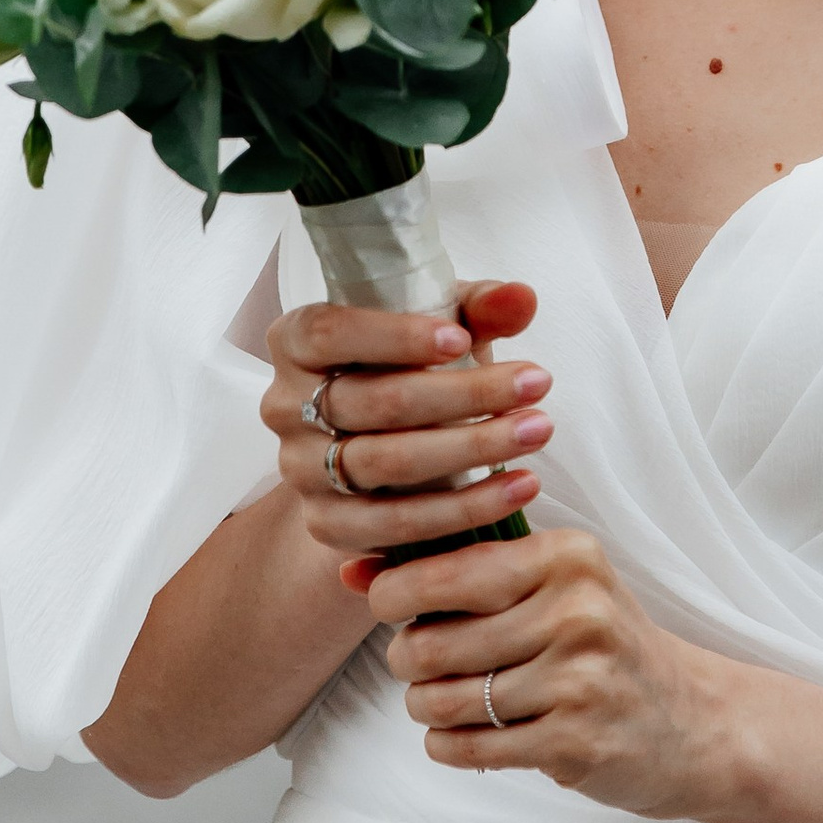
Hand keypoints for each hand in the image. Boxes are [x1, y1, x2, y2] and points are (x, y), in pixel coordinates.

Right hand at [262, 279, 550, 563]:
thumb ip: (477, 309)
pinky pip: (395, 524)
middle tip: (537, 383)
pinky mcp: (328, 525)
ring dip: (473, 448)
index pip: (332, 332)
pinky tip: (514, 487)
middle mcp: (286, 406)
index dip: (395, 336)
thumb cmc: (407, 367)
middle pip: (375, 401)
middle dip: (465, 394)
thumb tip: (522, 298)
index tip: (462, 339)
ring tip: (537, 430)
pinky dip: (462, 508)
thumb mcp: (436, 327)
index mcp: (296, 341)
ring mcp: (301, 471)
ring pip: (387, 464)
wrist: (377, 443)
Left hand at [360, 522, 734, 822]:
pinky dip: (448, 746)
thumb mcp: (548, 587)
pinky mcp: (576, 741)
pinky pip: (469, 747)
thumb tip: (349, 570)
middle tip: (419, 664)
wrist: (691, 722)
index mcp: (566, 556)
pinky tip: (463, 736)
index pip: (442, 569)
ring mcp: (580, 678)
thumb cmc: (600, 644)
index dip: (393, 594)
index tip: (391, 608)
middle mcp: (577, 610)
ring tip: (442, 701)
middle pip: (431, 640)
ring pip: (443, 699)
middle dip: (407, 660)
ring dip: (425, 708)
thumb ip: (454, 571)